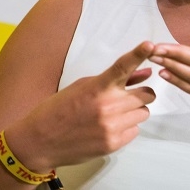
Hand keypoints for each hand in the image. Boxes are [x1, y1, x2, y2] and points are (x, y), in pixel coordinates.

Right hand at [9, 41, 156, 168]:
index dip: (138, 54)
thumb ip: (116, 80)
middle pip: (146, 95)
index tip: (149, 45)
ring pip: (143, 113)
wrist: (39, 141)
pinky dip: (126, 128)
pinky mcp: (113, 144)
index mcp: (97, 88)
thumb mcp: (83, 87)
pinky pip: (135, 131)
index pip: (122, 67)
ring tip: (113, 114)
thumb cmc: (59, 110)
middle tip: (125, 97)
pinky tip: (108, 128)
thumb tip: (146, 73)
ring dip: (133, 112)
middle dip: (139, 94)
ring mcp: (112, 127)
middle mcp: (108, 106)